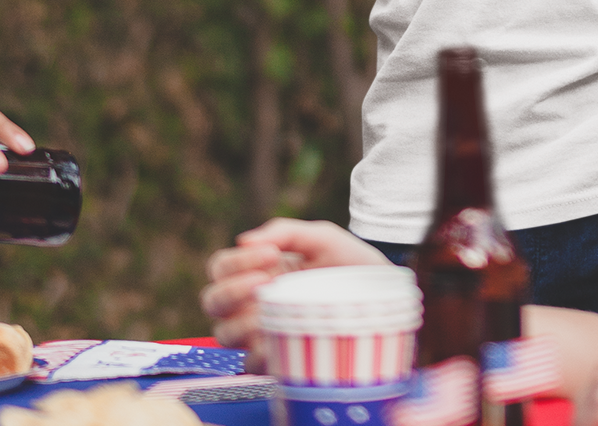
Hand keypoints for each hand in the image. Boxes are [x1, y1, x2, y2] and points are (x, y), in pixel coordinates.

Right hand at [202, 218, 386, 356]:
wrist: (384, 296)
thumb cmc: (351, 264)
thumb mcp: (323, 238)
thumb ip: (285, 231)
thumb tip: (244, 240)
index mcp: (259, 270)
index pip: (221, 267)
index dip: (235, 262)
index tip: (270, 254)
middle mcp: (252, 302)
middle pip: (212, 301)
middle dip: (230, 291)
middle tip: (262, 282)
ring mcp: (262, 331)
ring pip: (224, 335)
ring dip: (241, 322)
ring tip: (270, 310)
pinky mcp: (277, 358)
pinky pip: (250, 365)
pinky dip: (258, 352)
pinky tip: (277, 338)